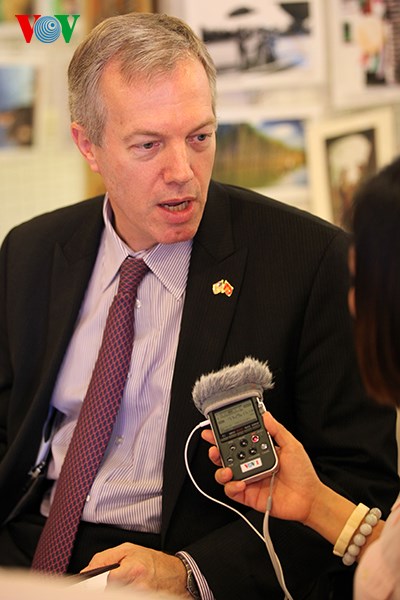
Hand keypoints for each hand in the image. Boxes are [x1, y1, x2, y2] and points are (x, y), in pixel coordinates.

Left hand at [81, 543, 188, 596]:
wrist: (176, 574)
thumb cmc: (152, 561)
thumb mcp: (128, 550)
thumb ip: (104, 558)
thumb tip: (85, 572)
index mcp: (134, 569)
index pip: (105, 581)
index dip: (94, 583)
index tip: (89, 584)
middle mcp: (139, 586)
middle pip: (109, 592)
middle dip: (104, 588)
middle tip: (103, 584)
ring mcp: (142, 596)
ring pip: (116, 595)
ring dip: (114, 591)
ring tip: (119, 584)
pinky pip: (125, 598)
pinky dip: (122, 594)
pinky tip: (125, 589)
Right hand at [202, 411, 323, 524]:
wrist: (309, 498)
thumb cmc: (302, 473)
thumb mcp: (291, 445)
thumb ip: (277, 430)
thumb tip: (265, 415)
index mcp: (258, 451)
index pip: (237, 441)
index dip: (223, 435)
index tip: (214, 430)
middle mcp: (250, 465)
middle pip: (225, 457)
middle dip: (215, 450)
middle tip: (214, 447)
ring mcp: (248, 480)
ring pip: (224, 474)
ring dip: (221, 471)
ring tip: (227, 469)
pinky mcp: (247, 495)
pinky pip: (232, 491)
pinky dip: (232, 486)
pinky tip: (240, 482)